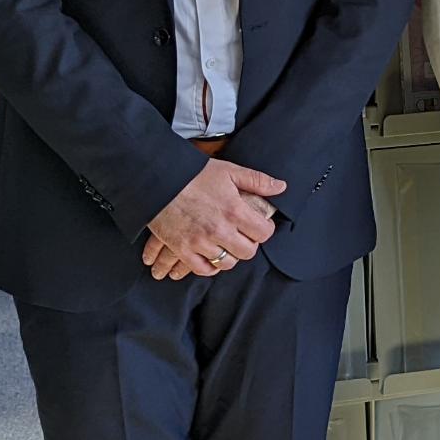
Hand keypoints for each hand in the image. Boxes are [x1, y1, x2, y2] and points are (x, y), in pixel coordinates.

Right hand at [144, 158, 283, 280]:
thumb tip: (281, 187)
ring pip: (227, 263)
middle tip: (242, 235)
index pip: (264, 233)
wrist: (158, 178)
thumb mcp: (229, 171)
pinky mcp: (182, 249)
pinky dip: (209, 266)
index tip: (258, 225)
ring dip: (230, 255)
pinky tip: (211, 256)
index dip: (264, 229)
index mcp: (234, 210)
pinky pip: (202, 269)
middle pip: (248, 252)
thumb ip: (257, 180)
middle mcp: (220, 230)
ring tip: (226, 244)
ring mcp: (200, 242)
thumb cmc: (194, 173)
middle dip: (248, 244)